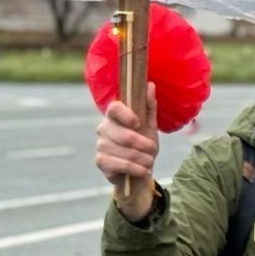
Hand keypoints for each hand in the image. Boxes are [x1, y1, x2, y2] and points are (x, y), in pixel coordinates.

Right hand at [95, 82, 159, 220]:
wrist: (139, 169)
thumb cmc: (143, 143)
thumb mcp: (150, 125)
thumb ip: (148, 106)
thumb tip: (149, 85)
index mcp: (115, 116)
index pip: (114, 108)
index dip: (126, 115)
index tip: (138, 123)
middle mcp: (104, 128)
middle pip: (124, 135)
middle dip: (144, 145)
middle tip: (153, 149)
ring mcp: (100, 145)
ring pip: (125, 152)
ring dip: (143, 159)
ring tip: (149, 161)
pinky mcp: (100, 161)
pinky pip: (120, 165)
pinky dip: (136, 169)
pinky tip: (143, 171)